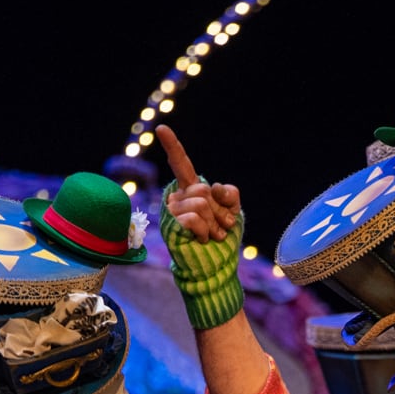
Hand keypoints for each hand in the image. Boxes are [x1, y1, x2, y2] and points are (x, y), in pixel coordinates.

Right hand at [157, 125, 241, 242]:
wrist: (216, 265)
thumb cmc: (222, 238)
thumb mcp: (233, 212)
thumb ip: (228, 194)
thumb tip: (213, 187)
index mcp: (191, 190)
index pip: (182, 164)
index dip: (173, 146)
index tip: (162, 128)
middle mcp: (178, 197)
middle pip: (204, 189)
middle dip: (219, 211)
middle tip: (219, 228)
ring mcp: (172, 211)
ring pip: (201, 203)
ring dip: (214, 224)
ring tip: (211, 236)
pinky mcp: (172, 225)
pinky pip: (195, 218)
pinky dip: (206, 231)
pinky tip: (203, 240)